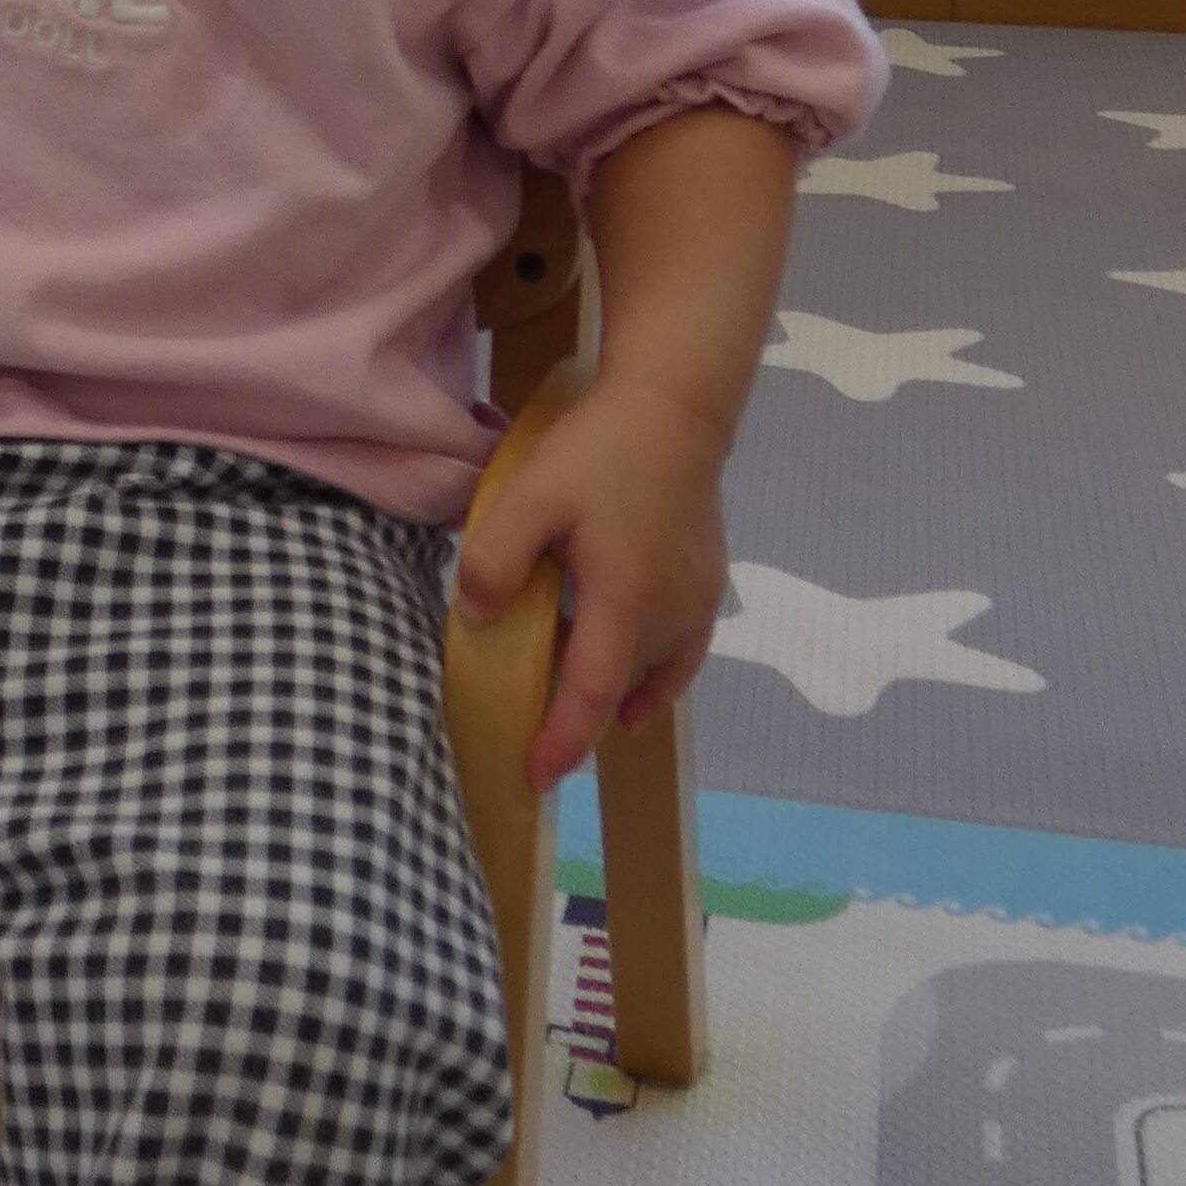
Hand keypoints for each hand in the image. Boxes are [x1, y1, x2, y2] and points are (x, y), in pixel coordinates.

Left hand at [454, 376, 735, 792]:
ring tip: (568, 709)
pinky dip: (655, 684)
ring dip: (611, 697)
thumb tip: (476, 620)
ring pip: (650, 674)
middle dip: (578, 723)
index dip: (564, 741)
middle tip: (533, 742)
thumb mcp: (530, 496)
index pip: (592, 694)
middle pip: (620, 690)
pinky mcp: (709, 587)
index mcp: (625, 601)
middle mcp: (670, 615)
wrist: (675, 409)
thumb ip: (497, 560)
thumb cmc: (600, 451)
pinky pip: (682, 657)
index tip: (536, 777)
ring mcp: (697, 604)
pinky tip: (635, 699)